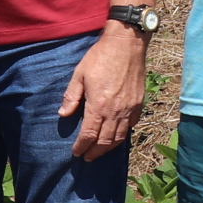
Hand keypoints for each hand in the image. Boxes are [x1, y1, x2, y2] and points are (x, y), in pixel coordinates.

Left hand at [61, 25, 147, 160]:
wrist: (126, 44)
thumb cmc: (100, 57)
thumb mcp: (79, 74)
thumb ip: (71, 96)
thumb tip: (63, 114)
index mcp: (98, 106)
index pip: (88, 135)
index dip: (81, 147)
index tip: (76, 153)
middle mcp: (115, 111)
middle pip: (105, 141)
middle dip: (95, 152)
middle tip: (87, 157)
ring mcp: (129, 109)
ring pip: (119, 137)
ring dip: (108, 148)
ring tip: (100, 152)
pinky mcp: (138, 104)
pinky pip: (131, 125)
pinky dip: (123, 135)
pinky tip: (117, 136)